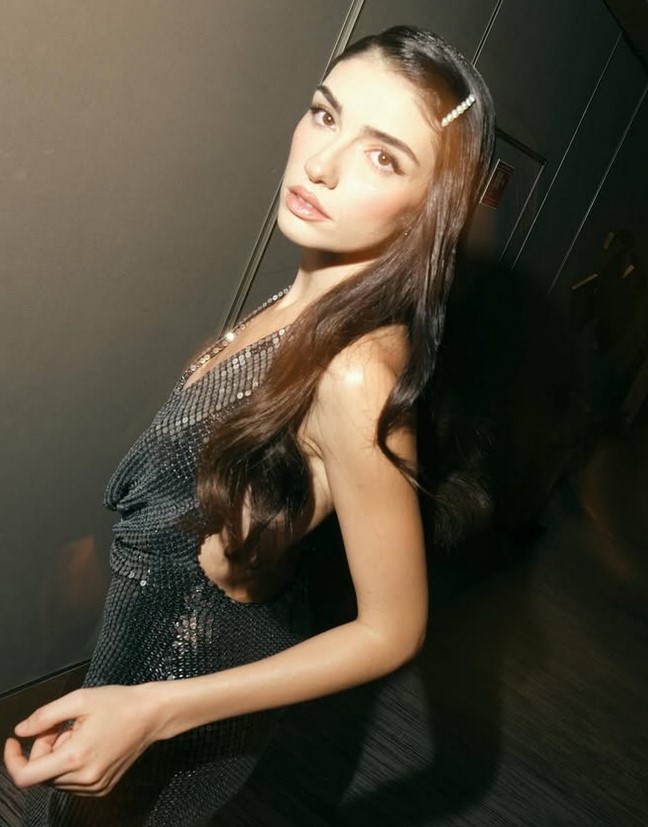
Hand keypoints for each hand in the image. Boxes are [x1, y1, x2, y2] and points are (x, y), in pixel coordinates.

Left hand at [3, 684, 162, 795]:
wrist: (153, 714)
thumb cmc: (120, 703)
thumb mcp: (79, 699)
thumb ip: (45, 716)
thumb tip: (21, 730)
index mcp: (75, 757)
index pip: (26, 776)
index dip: (12, 760)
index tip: (13, 742)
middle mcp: (84, 778)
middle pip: (41, 773)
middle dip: (42, 748)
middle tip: (60, 725)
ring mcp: (94, 786)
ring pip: (55, 778)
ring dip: (57, 756)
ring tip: (78, 732)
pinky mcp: (102, 787)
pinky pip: (71, 782)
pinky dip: (70, 764)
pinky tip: (88, 744)